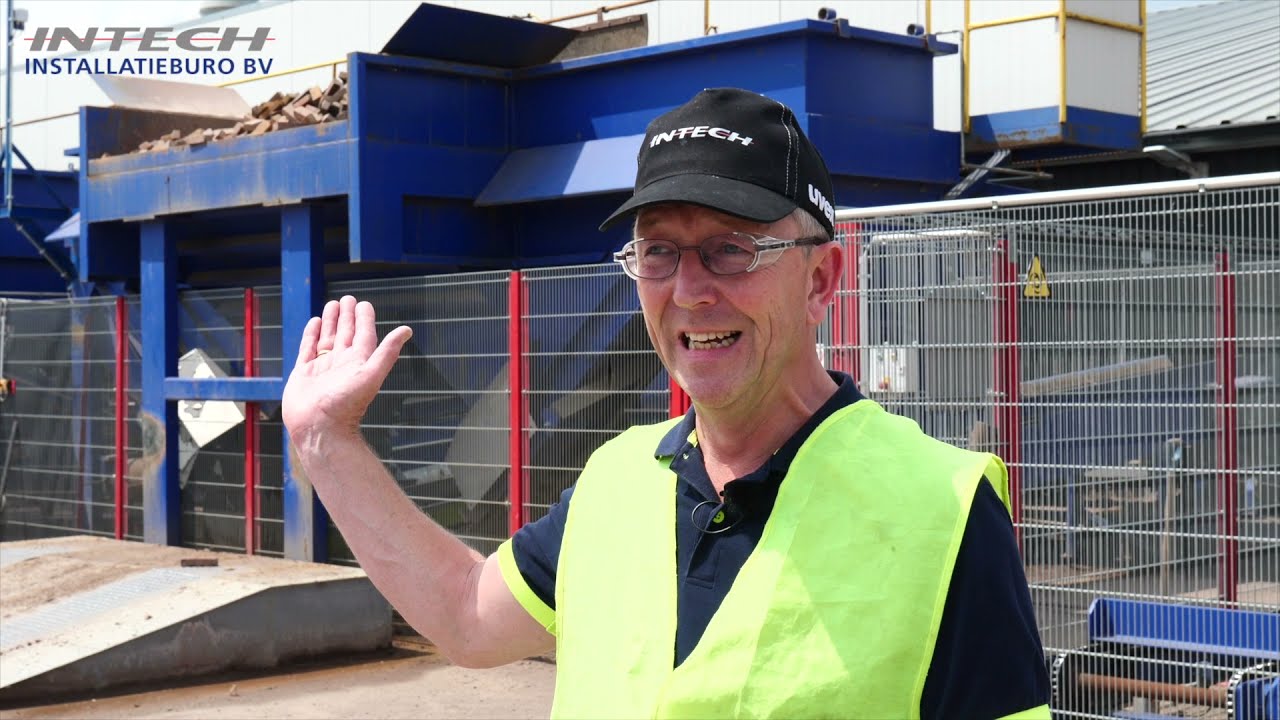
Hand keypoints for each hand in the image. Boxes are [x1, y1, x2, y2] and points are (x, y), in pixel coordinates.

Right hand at [282, 295, 412, 441]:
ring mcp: (323, 367)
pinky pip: (308, 349)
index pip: (364, 334)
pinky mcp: (304, 372)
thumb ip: (387, 351)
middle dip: (347, 316)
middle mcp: (342, 363)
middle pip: (346, 333)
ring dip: (331, 322)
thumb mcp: (371, 373)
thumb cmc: (347, 404)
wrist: (319, 427)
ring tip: (332, 305)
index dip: (364, 319)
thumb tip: (407, 330)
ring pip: (328, 338)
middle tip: (348, 298)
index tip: (364, 304)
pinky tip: (315, 323)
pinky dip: (311, 335)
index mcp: (359, 362)